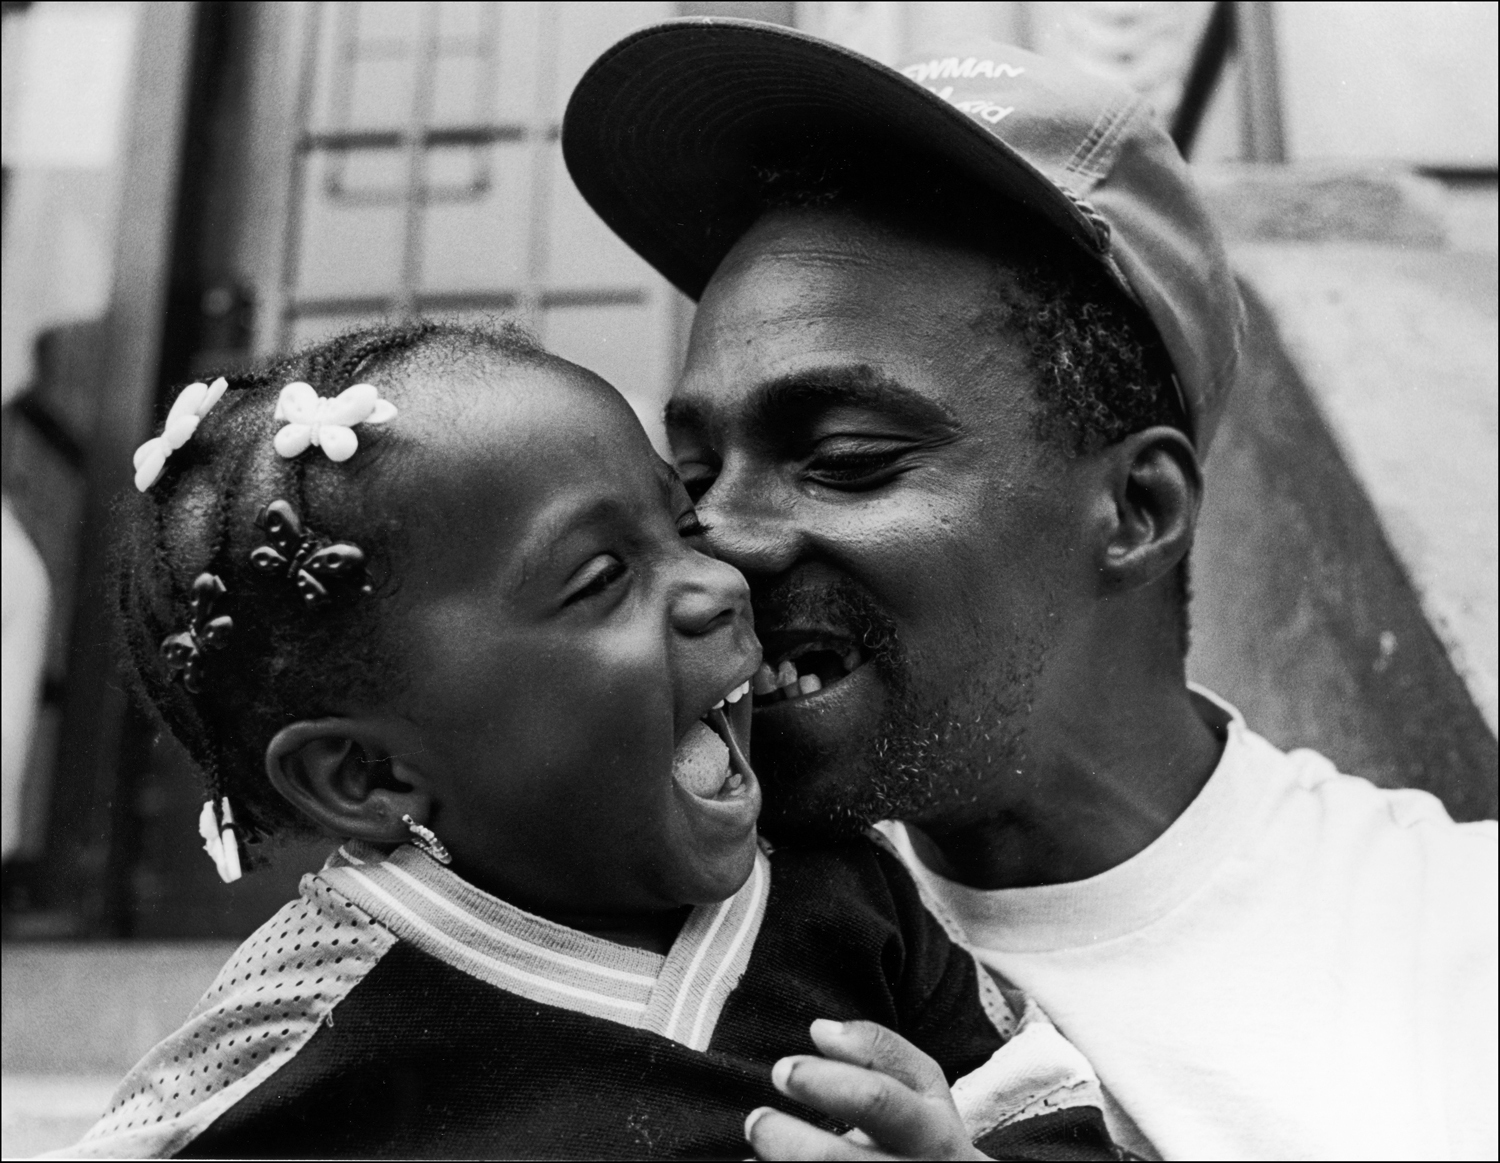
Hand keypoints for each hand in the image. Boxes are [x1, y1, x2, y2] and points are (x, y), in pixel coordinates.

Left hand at [745, 1019, 987, 1159]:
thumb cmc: (926, 1135)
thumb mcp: (923, 1088)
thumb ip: (879, 1051)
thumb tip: (820, 1030)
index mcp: (933, 1130)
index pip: (877, 1100)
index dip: (825, 1083)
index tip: (782, 1069)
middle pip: (839, 1159)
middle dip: (792, 1141)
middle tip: (756, 1121)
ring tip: (753, 1151)